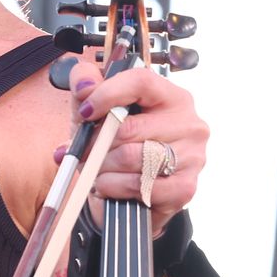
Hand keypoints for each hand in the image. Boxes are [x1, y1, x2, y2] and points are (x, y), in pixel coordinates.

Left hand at [52, 58, 205, 235]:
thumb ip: (85, 85)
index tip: (85, 111)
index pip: (141, 81)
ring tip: (98, 169)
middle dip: (97, 143)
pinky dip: (115, 187)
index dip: (106, 94)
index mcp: (170, 96)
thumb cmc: (111, 146)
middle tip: (85, 151)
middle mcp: (188, 122)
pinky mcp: (185, 187)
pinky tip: (110, 185)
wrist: (124, 194)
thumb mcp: (93, 111)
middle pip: (129, 127)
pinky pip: (139, 185)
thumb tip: (84, 86)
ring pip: (131, 157)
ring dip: (104, 167)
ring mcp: (192, 156)